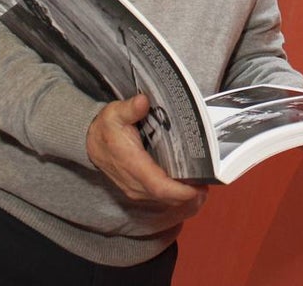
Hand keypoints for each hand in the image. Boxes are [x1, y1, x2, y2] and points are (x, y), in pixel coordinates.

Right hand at [86, 94, 206, 212]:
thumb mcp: (115, 113)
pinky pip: (161, 197)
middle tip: (211, 179)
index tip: (200, 185)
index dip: (181, 190)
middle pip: (167, 197)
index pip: (159, 186)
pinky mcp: (139, 190)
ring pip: (166, 200)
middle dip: (190, 193)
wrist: (91, 143)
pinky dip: (177, 194)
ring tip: (205, 181)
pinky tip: (190, 182)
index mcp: (132, 164)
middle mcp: (135, 183)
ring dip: (186, 195)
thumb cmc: (107, 128)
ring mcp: (137, 190)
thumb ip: (130, 108)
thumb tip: (143, 102)